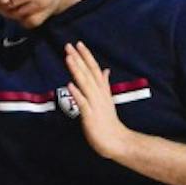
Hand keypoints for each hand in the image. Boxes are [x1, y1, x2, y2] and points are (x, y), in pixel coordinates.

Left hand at [63, 42, 134, 162]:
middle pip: (89, 73)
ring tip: (69, 58)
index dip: (87, 56)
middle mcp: (99, 94)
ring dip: (77, 70)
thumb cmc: (109, 121)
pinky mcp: (90, 116)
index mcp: (102, 90)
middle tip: (69, 45)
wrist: (116, 141)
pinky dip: (77, 93)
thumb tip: (106, 70)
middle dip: (79, 58)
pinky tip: (69, 85)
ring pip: (85, 84)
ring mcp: (95, 104)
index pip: (95, 69)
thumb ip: (105, 84)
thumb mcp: (107, 99)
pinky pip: (83, 103)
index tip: (79, 43)